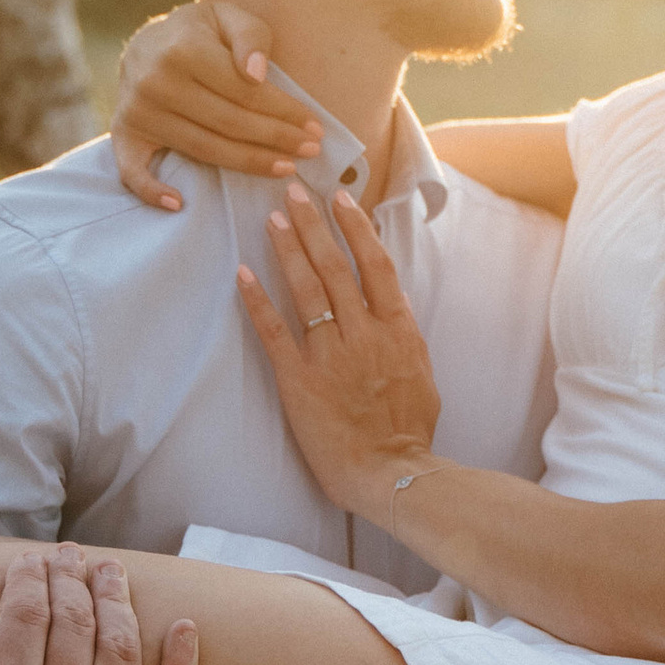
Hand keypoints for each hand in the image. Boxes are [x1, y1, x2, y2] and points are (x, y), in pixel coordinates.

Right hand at [111, 0, 321, 209]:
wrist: (147, 42)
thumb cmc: (198, 31)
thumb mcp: (227, 16)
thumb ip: (250, 37)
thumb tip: (257, 74)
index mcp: (184, 49)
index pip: (246, 92)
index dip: (285, 112)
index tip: (315, 128)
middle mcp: (156, 82)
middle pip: (229, 123)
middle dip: (276, 139)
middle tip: (311, 151)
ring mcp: (137, 111)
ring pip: (203, 149)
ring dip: (248, 164)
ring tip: (285, 168)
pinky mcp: (124, 133)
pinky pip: (132, 171)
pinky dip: (151, 191)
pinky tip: (178, 203)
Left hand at [236, 175, 442, 518]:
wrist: (392, 472)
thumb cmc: (409, 432)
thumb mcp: (421, 373)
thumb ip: (403, 337)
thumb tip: (392, 309)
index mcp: (398, 329)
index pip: (376, 265)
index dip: (357, 229)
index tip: (342, 201)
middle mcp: (364, 333)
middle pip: (337, 266)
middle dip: (314, 225)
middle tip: (294, 193)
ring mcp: (331, 354)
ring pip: (307, 289)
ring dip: (288, 250)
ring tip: (272, 219)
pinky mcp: (300, 380)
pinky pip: (276, 332)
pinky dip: (258, 301)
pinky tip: (243, 274)